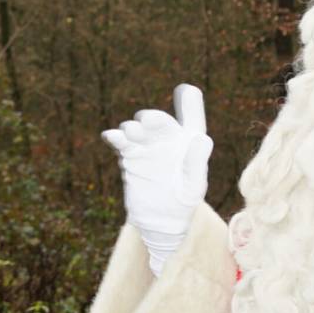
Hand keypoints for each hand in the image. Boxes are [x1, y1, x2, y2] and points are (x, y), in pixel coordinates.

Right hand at [101, 84, 211, 272]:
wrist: (160, 222)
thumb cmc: (183, 203)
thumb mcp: (194, 185)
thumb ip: (196, 161)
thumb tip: (200, 138)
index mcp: (188, 144)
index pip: (191, 119)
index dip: (190, 104)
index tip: (186, 90)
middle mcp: (167, 141)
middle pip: (158, 122)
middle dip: (151, 118)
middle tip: (146, 122)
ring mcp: (147, 147)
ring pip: (137, 129)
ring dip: (133, 128)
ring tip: (131, 134)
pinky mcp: (130, 157)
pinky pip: (121, 142)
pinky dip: (116, 136)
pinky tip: (113, 137)